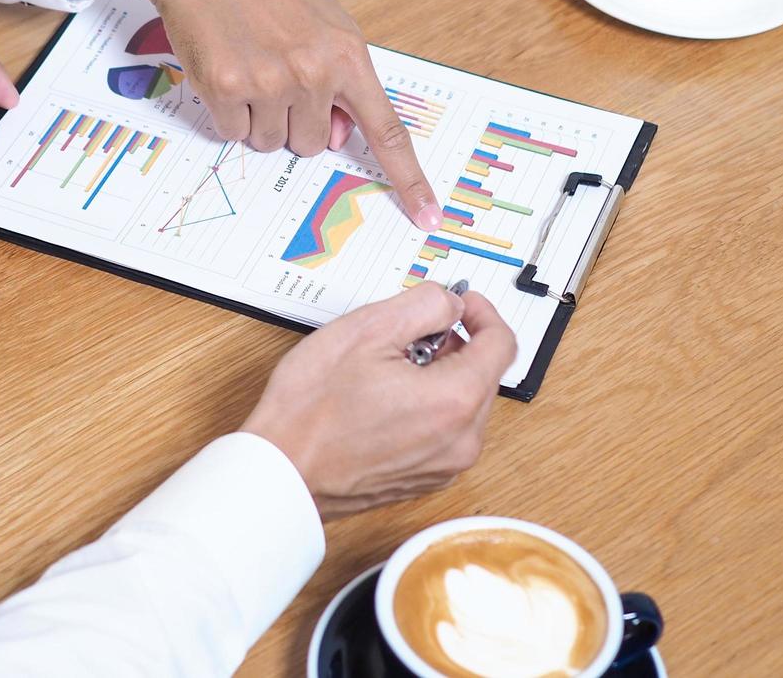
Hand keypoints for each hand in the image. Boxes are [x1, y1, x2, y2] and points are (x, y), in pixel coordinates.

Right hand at [68, 0, 443, 228]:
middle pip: (312, 144)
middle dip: (293, 121)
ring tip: (246, 64)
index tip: (428, 217)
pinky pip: (232, 132)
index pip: (387, 130)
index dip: (408, 179)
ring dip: (257, 116)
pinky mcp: (227, 88)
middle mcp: (316, 71)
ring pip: (271, 142)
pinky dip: (226, 111)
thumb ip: (340, 78)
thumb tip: (337, 134)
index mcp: (348, 54)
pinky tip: (222, 66)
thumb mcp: (323, 22)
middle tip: (271, 74)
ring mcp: (271, 81)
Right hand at [243, 283, 517, 518]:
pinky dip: (429, 406)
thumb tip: (452, 303)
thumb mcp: (367, 330)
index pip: (501, 343)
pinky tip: (386, 400)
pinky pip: (447, 430)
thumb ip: (424, 305)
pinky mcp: (428, 479)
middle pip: (485, 373)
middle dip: (455, 344)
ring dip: (441, 375)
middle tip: (409, 335)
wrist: (281, 474)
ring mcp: (446, 465)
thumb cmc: (311, 411)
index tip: (461, 304)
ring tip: (389, 370)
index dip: (482, 312)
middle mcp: (462, 440)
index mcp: (455, 401)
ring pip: (465, 402)